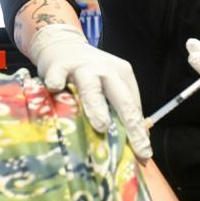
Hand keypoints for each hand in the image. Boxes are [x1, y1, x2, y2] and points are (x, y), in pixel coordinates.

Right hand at [26, 24, 151, 159]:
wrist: (62, 45)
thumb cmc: (88, 74)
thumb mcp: (109, 87)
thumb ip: (121, 113)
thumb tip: (138, 146)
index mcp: (122, 75)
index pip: (133, 107)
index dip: (139, 132)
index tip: (144, 155)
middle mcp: (106, 69)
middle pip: (121, 98)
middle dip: (130, 123)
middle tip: (136, 146)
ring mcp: (82, 67)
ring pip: (92, 87)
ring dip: (97, 106)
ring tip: (102, 126)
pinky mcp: (58, 65)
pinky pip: (57, 74)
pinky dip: (56, 81)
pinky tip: (55, 88)